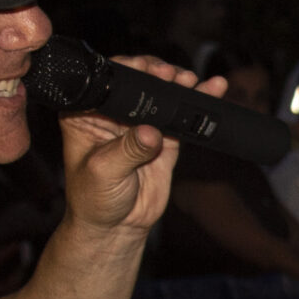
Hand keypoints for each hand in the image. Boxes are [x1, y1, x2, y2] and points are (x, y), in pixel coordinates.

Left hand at [57, 55, 224, 234]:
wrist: (117, 228)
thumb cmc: (94, 200)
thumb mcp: (103, 173)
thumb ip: (127, 150)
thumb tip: (151, 132)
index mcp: (86, 114)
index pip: (107, 82)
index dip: (128, 72)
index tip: (147, 71)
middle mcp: (113, 114)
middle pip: (138, 82)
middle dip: (158, 74)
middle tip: (171, 75)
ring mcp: (141, 124)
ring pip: (162, 96)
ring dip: (179, 85)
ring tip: (192, 80)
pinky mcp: (164, 138)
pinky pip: (182, 117)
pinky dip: (198, 104)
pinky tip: (212, 89)